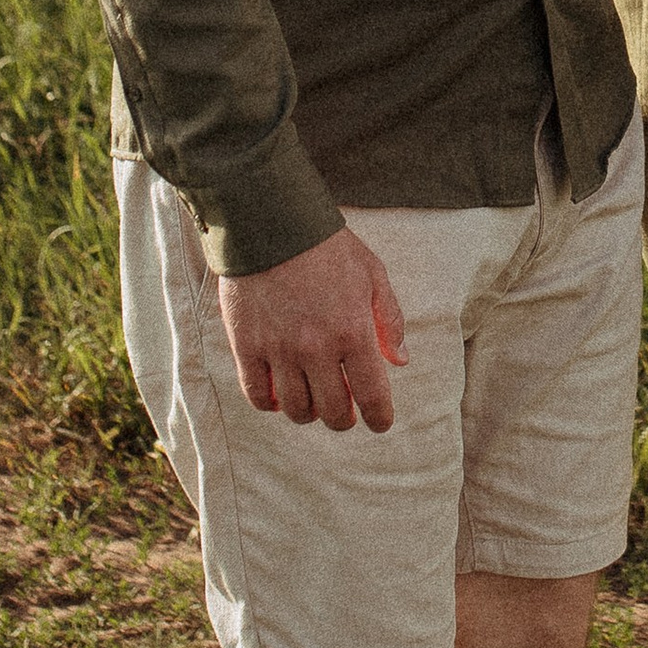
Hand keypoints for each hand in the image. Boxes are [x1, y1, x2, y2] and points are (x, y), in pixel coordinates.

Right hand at [217, 222, 408, 431]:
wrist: (272, 224)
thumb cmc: (328, 248)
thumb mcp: (373, 274)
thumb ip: (389, 320)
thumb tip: (400, 361)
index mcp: (353, 332)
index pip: (371, 395)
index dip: (379, 417)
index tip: (380, 423)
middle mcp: (316, 348)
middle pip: (333, 412)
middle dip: (344, 420)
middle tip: (345, 413)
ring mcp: (279, 350)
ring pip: (296, 409)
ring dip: (309, 413)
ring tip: (313, 402)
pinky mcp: (247, 346)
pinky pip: (257, 395)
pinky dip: (271, 404)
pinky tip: (279, 396)